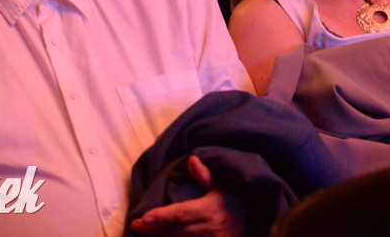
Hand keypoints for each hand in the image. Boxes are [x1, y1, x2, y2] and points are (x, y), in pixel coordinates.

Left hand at [130, 156, 245, 236]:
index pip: (182, 213)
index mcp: (211, 209)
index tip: (144, 218)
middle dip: (154, 229)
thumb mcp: (222, 186)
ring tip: (142, 232)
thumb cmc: (234, 201)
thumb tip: (191, 160)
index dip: (162, 217)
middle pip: (175, 231)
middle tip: (135, 225)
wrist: (254, 223)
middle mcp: (209, 228)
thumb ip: (205, 176)